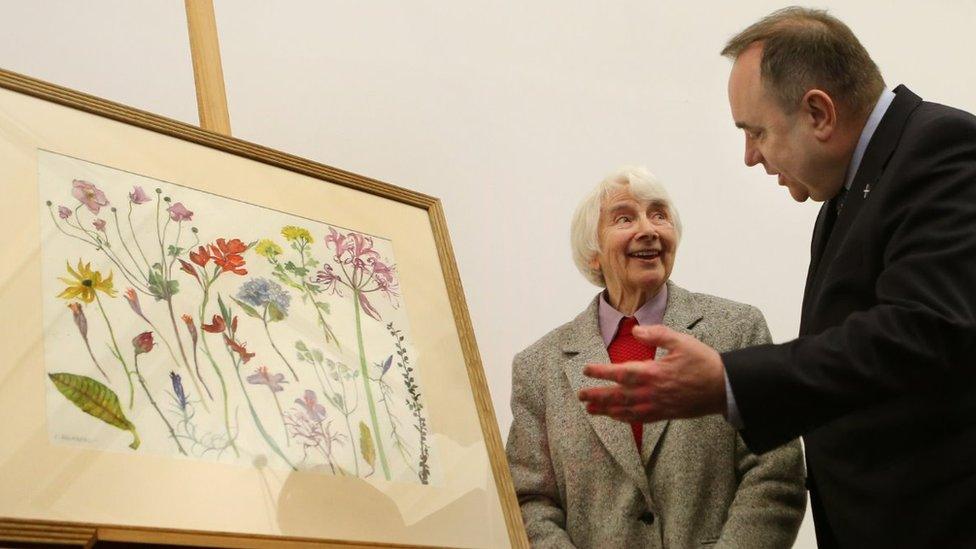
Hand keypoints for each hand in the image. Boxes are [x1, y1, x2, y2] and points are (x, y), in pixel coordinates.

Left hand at [578, 324, 726, 422]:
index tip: (586, 370)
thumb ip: (656, 334)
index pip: (620, 373)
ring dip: (606, 410)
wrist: (724, 387)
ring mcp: (657, 405)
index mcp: (653, 372)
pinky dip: (624, 418)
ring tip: (590, 410)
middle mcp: (651, 392)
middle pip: (617, 395)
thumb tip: (636, 329)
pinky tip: (615, 417)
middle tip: (580, 395)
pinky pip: (639, 419)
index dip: (601, 372)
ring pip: (625, 410)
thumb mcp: (681, 341)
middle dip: (597, 395)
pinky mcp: (664, 414)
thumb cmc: (703, 362)